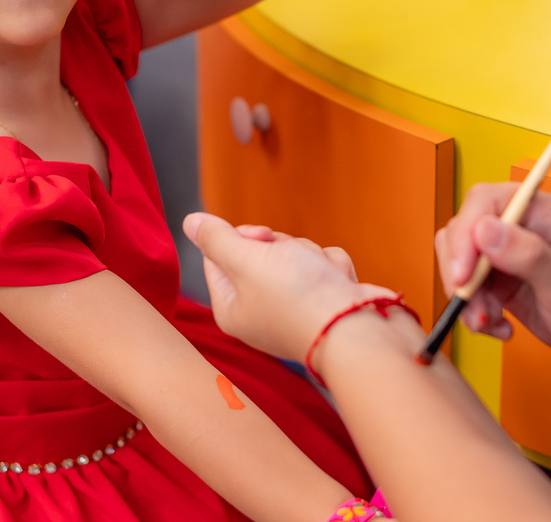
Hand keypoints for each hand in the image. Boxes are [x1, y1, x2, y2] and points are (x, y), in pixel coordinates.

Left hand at [183, 213, 395, 362]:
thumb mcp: (248, 259)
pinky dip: (334, 270)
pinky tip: (339, 286)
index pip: (219, 256)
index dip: (241, 237)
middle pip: (261, 251)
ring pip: (297, 254)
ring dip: (312, 256)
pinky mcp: (326, 301)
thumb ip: (217, 238)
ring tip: (322, 279)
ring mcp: (296, 307)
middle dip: (283, 248)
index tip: (261, 238)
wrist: (358, 329)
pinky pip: (324, 266)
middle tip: (293, 262)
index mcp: (231, 308)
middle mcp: (260, 311)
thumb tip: (191, 222)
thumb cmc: (298, 296)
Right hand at [435, 184, 550, 375]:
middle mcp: (527, 225)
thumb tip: (486, 229)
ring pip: (462, 258)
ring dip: (466, 295)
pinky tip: (500, 328)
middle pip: (467, 227)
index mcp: (549, 213)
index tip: (463, 274)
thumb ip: (531, 257)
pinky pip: (470, 285)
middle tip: (473, 308)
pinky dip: (473, 310)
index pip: (489, 201)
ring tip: (491, 323)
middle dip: (462, 270)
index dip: (467, 233)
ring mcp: (513, 251)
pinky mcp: (504, 277)